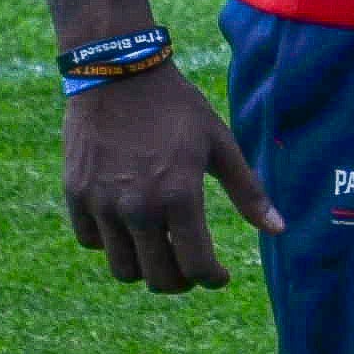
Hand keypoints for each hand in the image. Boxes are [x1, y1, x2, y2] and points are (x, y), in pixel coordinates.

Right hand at [61, 63, 282, 291]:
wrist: (117, 72)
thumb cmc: (177, 108)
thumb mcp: (221, 145)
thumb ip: (248, 192)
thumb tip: (278, 230)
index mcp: (179, 196)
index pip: (195, 266)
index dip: (212, 279)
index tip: (219, 277)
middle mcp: (137, 207)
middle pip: (158, 278)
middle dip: (181, 282)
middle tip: (191, 270)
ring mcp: (101, 202)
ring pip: (122, 268)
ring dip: (145, 268)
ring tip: (161, 250)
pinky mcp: (75, 192)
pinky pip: (91, 240)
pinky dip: (112, 244)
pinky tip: (130, 228)